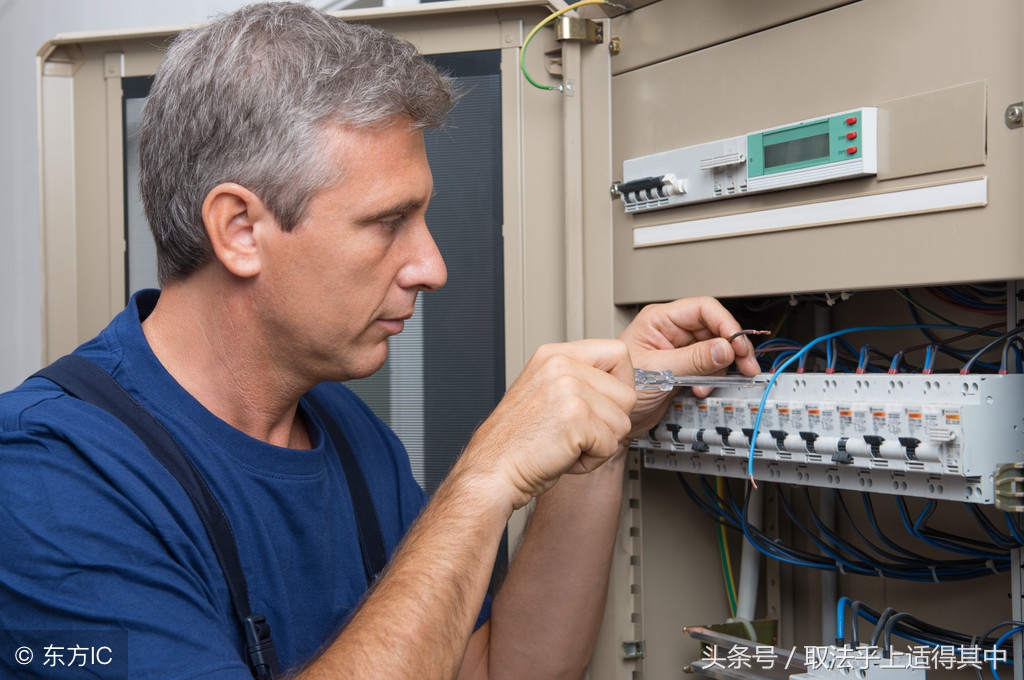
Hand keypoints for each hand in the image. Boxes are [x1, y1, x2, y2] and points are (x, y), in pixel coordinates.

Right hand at [457, 339, 636, 509]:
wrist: (491, 470)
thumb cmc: (515, 442)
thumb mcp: (545, 393)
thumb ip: (578, 381)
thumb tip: (618, 385)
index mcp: (554, 355)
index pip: (618, 354)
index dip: (619, 386)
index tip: (603, 406)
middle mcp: (561, 365)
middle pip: (627, 393)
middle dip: (610, 422)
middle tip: (577, 432)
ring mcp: (569, 388)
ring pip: (622, 422)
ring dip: (600, 444)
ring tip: (567, 444)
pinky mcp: (576, 417)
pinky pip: (610, 445)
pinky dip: (591, 461)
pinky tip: (564, 457)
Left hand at [619, 297, 760, 436]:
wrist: (615, 416)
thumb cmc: (620, 388)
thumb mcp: (659, 372)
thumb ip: (694, 359)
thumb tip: (725, 348)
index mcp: (659, 320)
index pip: (703, 309)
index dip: (725, 324)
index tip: (737, 344)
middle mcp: (670, 330)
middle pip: (714, 328)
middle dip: (730, 348)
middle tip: (745, 365)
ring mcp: (678, 348)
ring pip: (716, 348)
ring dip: (720, 367)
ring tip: (708, 384)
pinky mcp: (684, 366)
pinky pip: (709, 365)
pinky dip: (712, 378)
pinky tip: (701, 388)